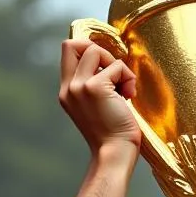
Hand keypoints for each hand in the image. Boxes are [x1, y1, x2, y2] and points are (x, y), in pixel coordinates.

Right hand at [59, 39, 139, 159]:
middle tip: (114, 74)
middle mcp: (68, 88)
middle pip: (73, 43)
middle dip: (98, 52)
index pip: (67, 51)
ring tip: (124, 89)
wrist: (116, 153)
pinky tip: (128, 96)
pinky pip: (116, 66)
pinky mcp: (94, 88)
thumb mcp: (96, 106)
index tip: (106, 68)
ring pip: (95, 50)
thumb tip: (107, 62)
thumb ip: (93, 85)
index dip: (87, 49)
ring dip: (116, 65)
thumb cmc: (114, 134)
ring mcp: (79, 87)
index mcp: (66, 92)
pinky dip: (127, 77)